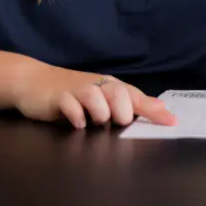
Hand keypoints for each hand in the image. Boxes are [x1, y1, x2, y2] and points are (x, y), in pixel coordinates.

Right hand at [12, 65, 174, 129]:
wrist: (34, 82)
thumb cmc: (72, 92)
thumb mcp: (101, 96)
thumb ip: (129, 103)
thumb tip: (159, 107)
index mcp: (110, 86)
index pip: (137, 96)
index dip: (153, 110)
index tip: (171, 121)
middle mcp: (97, 85)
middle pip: (119, 94)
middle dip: (121, 112)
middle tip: (115, 122)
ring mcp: (77, 89)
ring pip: (97, 99)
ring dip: (99, 115)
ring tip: (93, 122)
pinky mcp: (58, 97)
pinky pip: (72, 106)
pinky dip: (77, 117)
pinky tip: (77, 123)